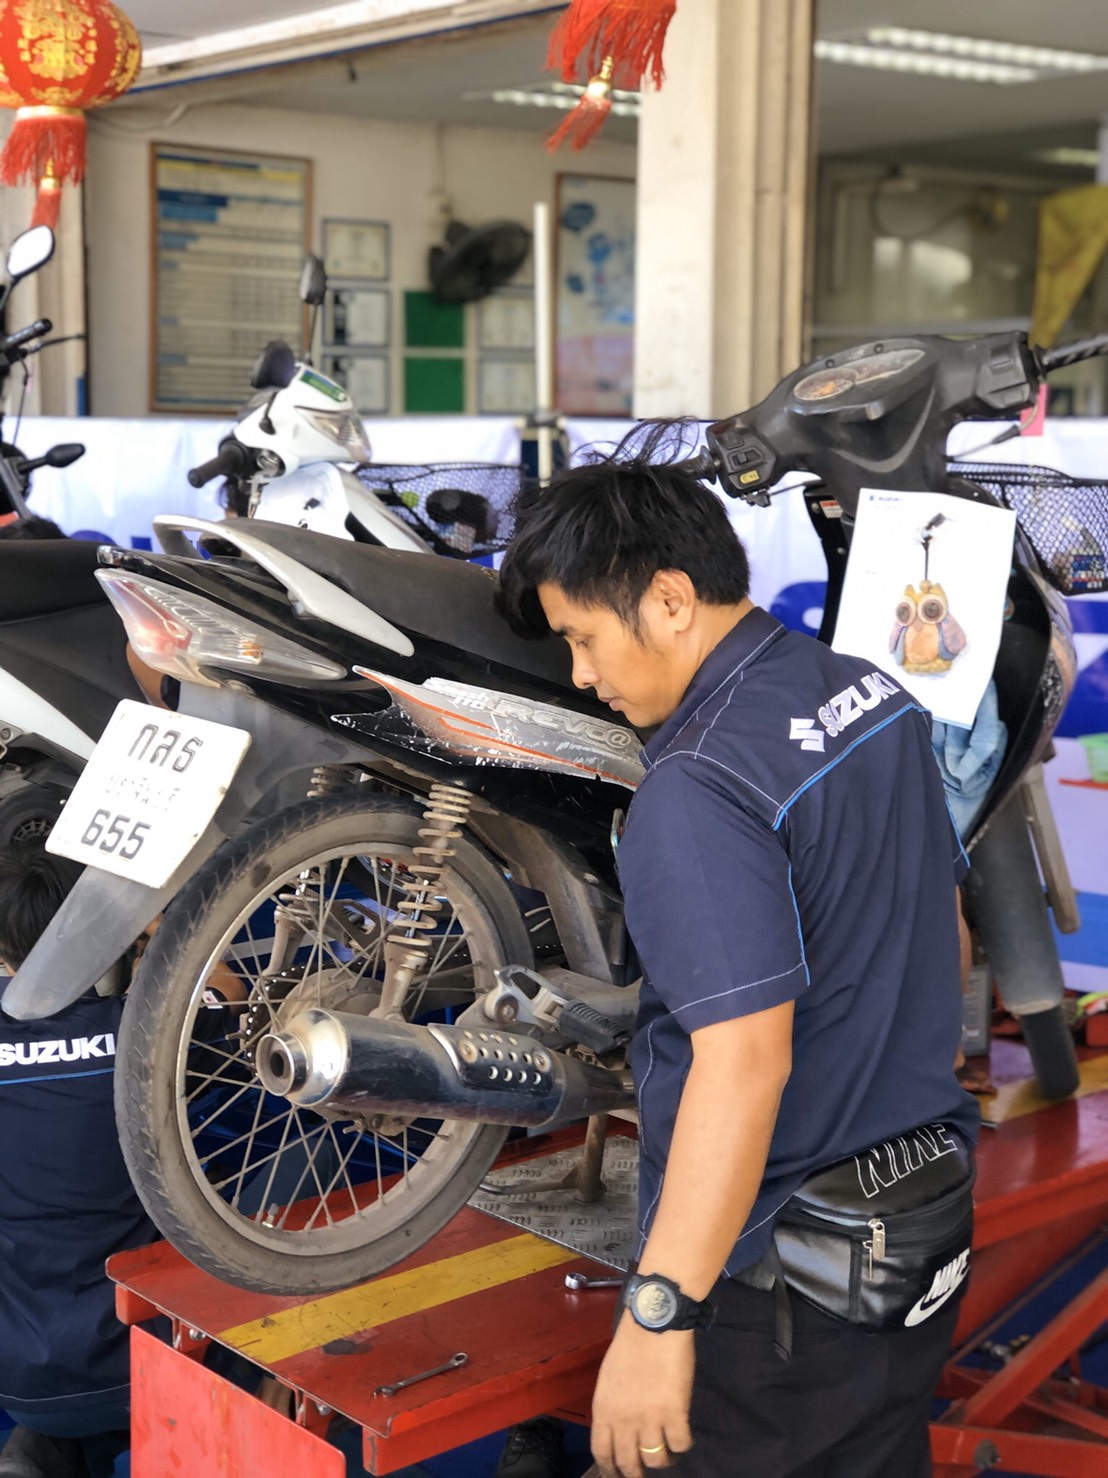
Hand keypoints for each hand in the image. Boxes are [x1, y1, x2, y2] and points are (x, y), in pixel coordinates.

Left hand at [591, 1314, 693, 1476]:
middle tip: (645, 1471)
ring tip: (668, 1452)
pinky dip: (683, 1445)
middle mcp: (624, 1420)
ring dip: (663, 1460)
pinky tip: (683, 1436)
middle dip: (637, 1474)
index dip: (611, 1469)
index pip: (602, 1453)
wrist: (654, 1323)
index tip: (618, 1474)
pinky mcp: (675, 1414)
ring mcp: (650, 1419)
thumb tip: (619, 1428)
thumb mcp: (609, 1378)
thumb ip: (612, 1406)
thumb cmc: (630, 1345)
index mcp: (604, 1409)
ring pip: (656, 1460)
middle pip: (629, 1464)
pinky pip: (680, 1444)